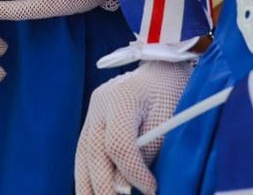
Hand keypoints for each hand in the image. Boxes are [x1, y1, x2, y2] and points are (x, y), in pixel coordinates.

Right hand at [75, 59, 193, 194]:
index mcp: (122, 98)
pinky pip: (84, 151)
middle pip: (95, 153)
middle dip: (104, 186)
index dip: (132, 172)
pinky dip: (87, 173)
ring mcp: (92, 112)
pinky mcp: (91, 120)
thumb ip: (147, 151)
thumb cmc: (169, 93)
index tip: (150, 189)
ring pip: (83, 155)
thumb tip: (124, 186)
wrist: (160, 69)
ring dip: (87, 185)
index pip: (119, 144)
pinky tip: (92, 191)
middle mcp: (100, 104)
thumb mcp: (167, 120)